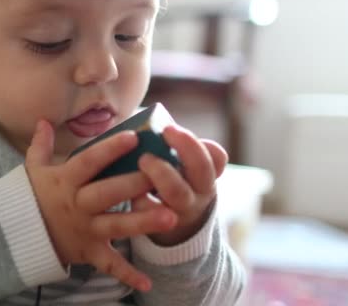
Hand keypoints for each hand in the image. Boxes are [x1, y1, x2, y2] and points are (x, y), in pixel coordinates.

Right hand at [25, 120, 176, 291]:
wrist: (18, 236)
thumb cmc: (33, 197)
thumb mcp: (33, 169)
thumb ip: (40, 145)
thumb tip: (43, 120)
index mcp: (66, 181)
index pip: (89, 162)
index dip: (109, 149)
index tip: (133, 136)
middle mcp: (78, 204)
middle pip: (108, 193)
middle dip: (134, 184)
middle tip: (161, 174)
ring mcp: (86, 229)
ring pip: (116, 225)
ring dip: (143, 222)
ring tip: (171, 217)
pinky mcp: (90, 251)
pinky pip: (109, 264)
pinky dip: (127, 275)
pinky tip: (148, 283)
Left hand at [134, 124, 227, 245]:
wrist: (171, 224)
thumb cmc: (173, 180)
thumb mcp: (182, 165)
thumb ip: (174, 148)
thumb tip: (150, 123)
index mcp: (207, 173)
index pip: (216, 157)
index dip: (196, 143)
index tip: (170, 128)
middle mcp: (200, 191)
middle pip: (201, 168)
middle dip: (185, 147)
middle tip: (162, 133)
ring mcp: (183, 209)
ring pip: (178, 192)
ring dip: (161, 173)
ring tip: (143, 159)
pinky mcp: (161, 224)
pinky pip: (152, 213)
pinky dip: (141, 200)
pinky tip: (131, 189)